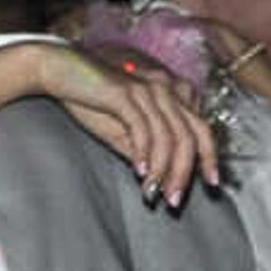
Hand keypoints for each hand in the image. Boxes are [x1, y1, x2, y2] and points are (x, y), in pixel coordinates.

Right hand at [30, 44, 222, 203]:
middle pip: (190, 137)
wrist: (58, 69)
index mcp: (171, 95)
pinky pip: (143, 129)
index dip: (210, 159)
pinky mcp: (125, 93)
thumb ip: (146, 149)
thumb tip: (162, 177)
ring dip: (163, 171)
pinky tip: (140, 173)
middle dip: (186, 173)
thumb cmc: (91, 99)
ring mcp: (146, 89)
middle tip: (174, 201)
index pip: (201, 130)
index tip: (212, 185)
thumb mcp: (123, 131)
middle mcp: (165, 90)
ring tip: (153, 194)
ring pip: (169, 137)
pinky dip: (143, 154)